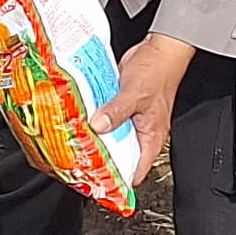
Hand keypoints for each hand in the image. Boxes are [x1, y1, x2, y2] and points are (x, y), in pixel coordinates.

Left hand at [93, 33, 201, 180]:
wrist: (159, 48)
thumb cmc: (158, 71)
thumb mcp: (135, 94)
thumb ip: (115, 111)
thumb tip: (97, 126)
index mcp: (151, 136)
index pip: (136, 170)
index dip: (119, 180)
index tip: (100, 186)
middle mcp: (141, 131)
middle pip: (120, 155)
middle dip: (102, 159)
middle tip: (80, 163)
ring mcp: (130, 118)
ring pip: (111, 136)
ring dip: (95, 138)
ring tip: (76, 143)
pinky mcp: (121, 105)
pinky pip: (106, 118)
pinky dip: (95, 119)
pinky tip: (81, 119)